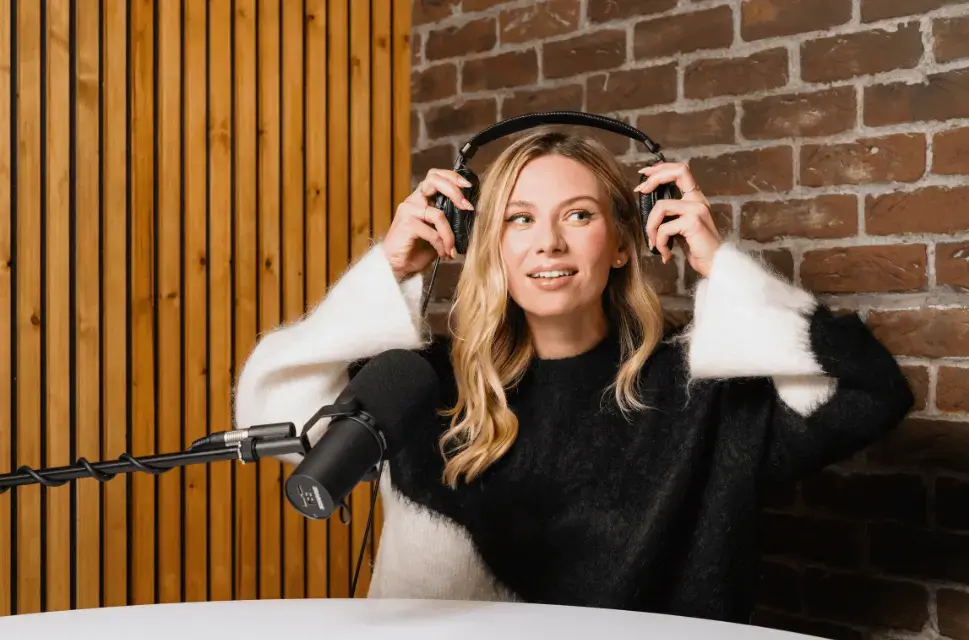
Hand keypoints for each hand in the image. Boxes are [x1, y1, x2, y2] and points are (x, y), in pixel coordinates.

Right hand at [381, 168, 473, 280]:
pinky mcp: (406, 224)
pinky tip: (443, 254)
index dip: (452, 177)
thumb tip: (471, 215)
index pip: (435, 176)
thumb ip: (449, 220)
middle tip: (468, 206)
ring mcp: (408, 211)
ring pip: (439, 214)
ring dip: (450, 235)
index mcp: (421, 199)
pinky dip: (442, 245)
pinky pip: (432, 232)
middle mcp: (413, 200)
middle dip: (454, 191)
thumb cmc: (417, 250)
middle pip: (433, 180)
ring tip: (452, 250)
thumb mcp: (438, 232)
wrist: (397, 267)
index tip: (469, 185)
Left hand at [634, 161, 721, 277]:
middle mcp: (698, 200)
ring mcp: (697, 209)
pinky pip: (664, 228)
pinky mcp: (693, 222)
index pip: (681, 170)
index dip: (661, 168)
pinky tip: (666, 254)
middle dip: (653, 178)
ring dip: (651, 228)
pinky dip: (660, 242)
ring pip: (661, 207)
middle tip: (639, 191)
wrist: (714, 265)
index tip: (644, 175)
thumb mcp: (680, 227)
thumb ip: (669, 214)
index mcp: (695, 198)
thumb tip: (646, 205)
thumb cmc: (696, 248)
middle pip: (677, 172)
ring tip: (655, 244)